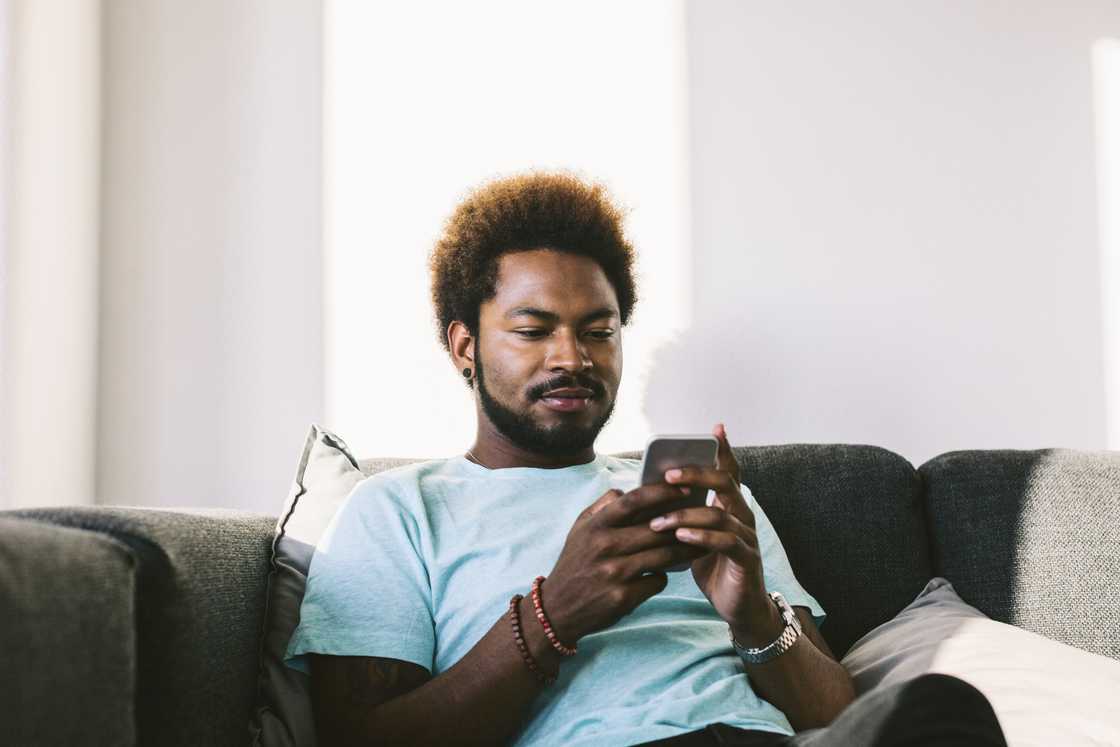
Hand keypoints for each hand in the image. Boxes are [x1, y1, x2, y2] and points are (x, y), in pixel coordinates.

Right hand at [542, 483, 711, 643]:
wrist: (558, 609)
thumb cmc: (574, 563)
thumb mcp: (579, 529)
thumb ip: (602, 507)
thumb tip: (624, 489)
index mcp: (596, 526)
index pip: (633, 501)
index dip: (661, 492)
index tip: (684, 488)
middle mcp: (605, 547)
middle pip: (656, 530)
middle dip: (683, 523)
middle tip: (705, 518)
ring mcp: (615, 573)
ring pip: (663, 556)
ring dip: (685, 550)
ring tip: (701, 544)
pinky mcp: (623, 597)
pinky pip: (657, 580)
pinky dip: (663, 575)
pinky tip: (663, 573)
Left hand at [648, 423, 769, 627]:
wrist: (737, 607)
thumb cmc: (712, 567)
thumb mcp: (693, 536)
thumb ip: (682, 514)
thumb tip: (650, 493)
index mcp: (730, 506)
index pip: (729, 471)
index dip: (724, 450)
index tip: (716, 429)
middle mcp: (742, 515)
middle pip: (725, 483)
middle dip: (696, 474)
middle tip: (668, 474)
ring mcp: (748, 536)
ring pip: (720, 513)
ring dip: (686, 514)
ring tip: (659, 521)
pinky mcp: (747, 559)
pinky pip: (727, 541)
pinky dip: (702, 536)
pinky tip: (681, 536)